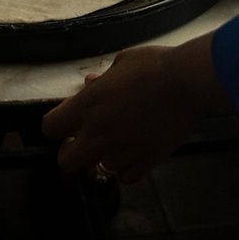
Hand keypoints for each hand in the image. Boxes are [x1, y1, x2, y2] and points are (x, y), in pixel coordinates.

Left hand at [42, 40, 228, 182]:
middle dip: (71, 154)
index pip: (50, 128)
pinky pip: (126, 177)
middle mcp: (100, 132)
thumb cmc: (156, 65)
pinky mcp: (146, 161)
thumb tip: (91, 83)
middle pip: (66, 162)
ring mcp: (123, 150)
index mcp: (88, 104)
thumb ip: (102, 78)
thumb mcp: (122, 62)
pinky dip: (127, 169)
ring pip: (98, 170)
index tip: (68, 122)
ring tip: (117, 143)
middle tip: (84, 142)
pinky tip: (133, 153)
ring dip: (103, 159)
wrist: (189, 81)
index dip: (56, 126)